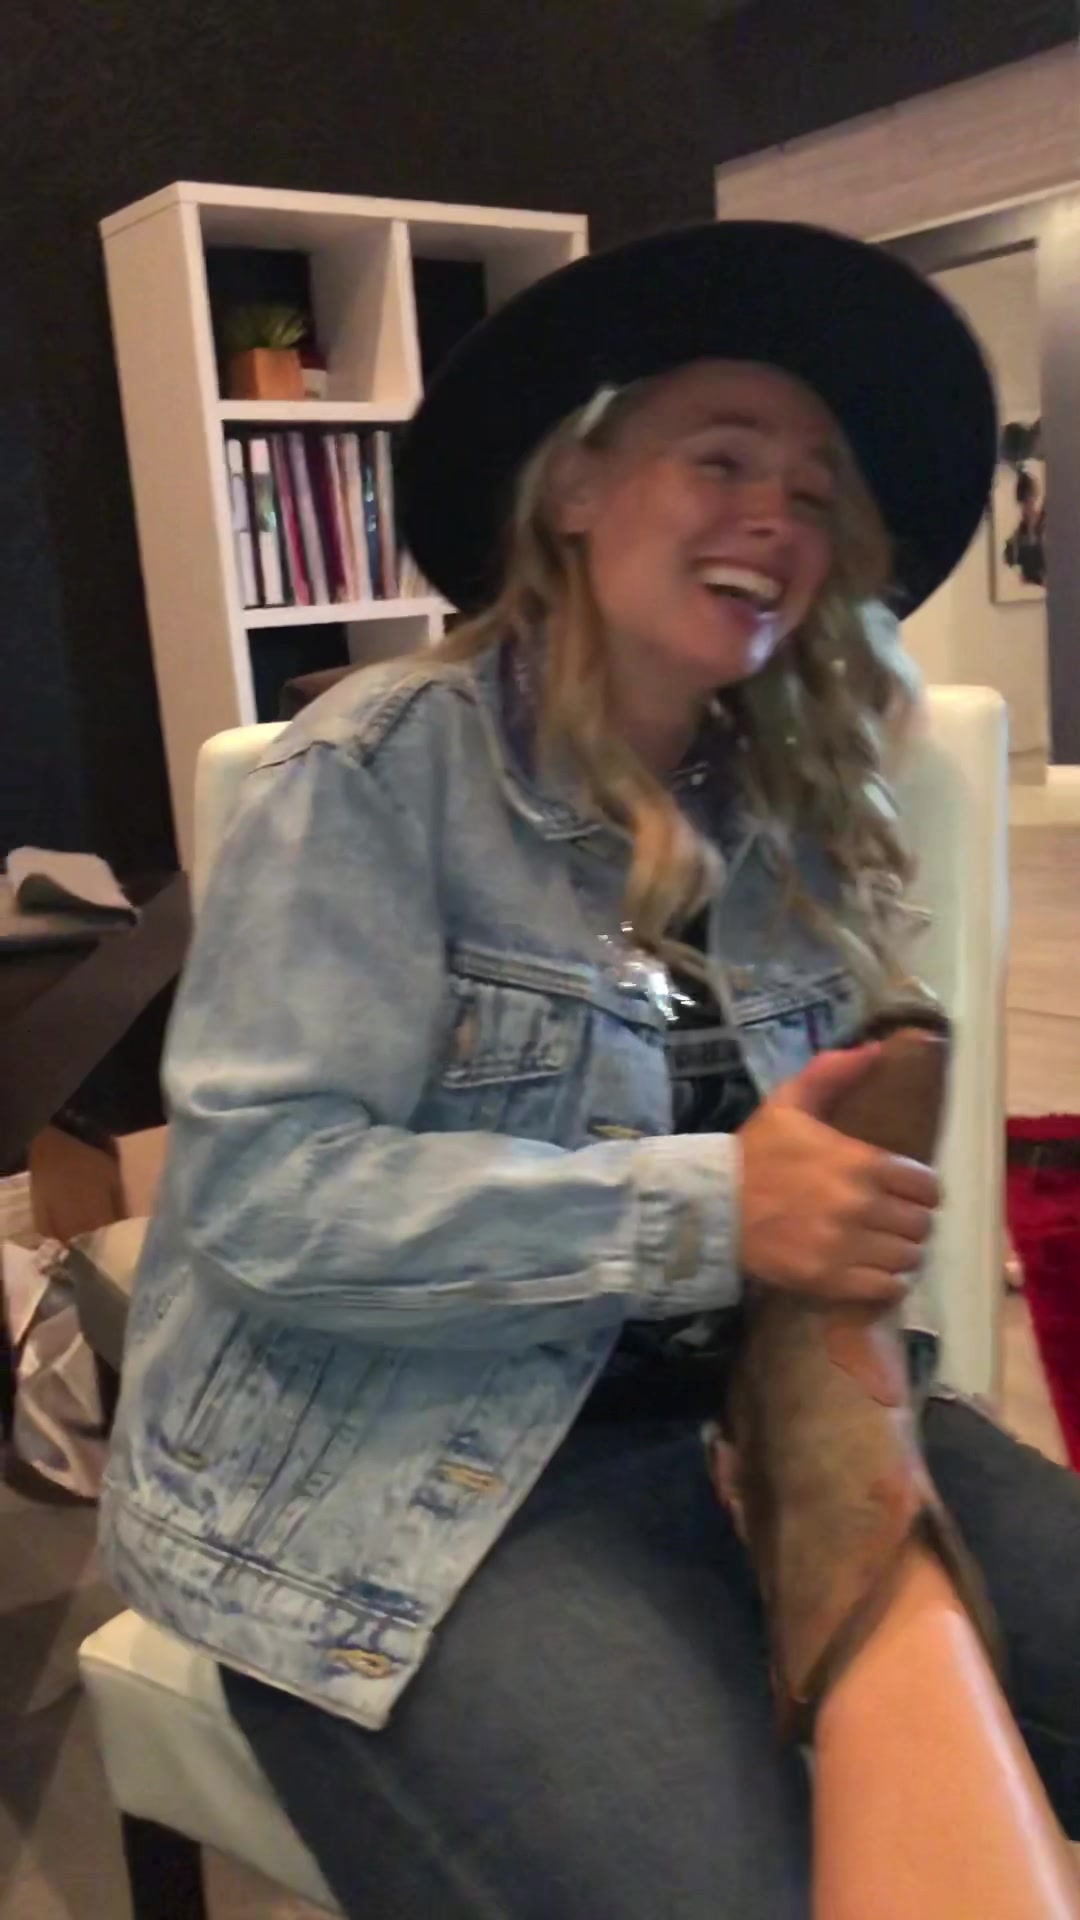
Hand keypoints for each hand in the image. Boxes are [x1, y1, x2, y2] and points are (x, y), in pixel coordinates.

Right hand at [737, 1046, 939, 1304]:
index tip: (907, 1191)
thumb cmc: (754, 1154)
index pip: (926, 1184)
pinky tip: (872, 1271)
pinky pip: (886, 1288)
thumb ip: (832, 1073)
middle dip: (911, 1220)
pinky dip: (887, 1282)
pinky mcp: (830, 1280)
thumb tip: (874, 1048)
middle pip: (920, 1224)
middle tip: (893, 1219)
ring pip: (908, 1258)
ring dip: (900, 1252)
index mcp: (859, 1162)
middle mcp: (860, 1206)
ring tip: (883, 1246)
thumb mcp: (788, 1103)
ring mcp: (846, 1247)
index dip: (921, 1188)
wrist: (711, 1206)